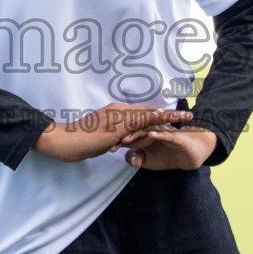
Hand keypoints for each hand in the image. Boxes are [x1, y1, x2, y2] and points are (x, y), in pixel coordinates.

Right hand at [33, 103, 193, 162]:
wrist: (63, 141)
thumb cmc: (79, 143)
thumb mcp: (101, 140)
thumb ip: (113, 138)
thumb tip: (120, 143)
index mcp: (115, 113)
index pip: (143, 113)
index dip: (160, 115)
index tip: (175, 117)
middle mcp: (117, 110)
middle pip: (149, 111)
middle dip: (170, 113)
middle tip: (188, 114)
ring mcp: (116, 116)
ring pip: (147, 114)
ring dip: (167, 115)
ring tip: (185, 117)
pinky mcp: (114, 125)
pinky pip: (136, 121)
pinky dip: (152, 119)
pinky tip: (164, 119)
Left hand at [120, 125, 216, 169]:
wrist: (189, 155)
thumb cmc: (168, 155)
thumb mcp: (149, 160)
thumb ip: (138, 158)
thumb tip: (129, 157)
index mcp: (145, 132)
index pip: (130, 133)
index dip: (117, 139)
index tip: (105, 147)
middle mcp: (154, 129)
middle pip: (137, 129)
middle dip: (124, 136)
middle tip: (111, 145)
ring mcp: (165, 131)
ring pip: (148, 130)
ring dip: (137, 134)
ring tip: (126, 140)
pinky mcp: (176, 137)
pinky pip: (166, 135)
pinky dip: (159, 135)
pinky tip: (151, 136)